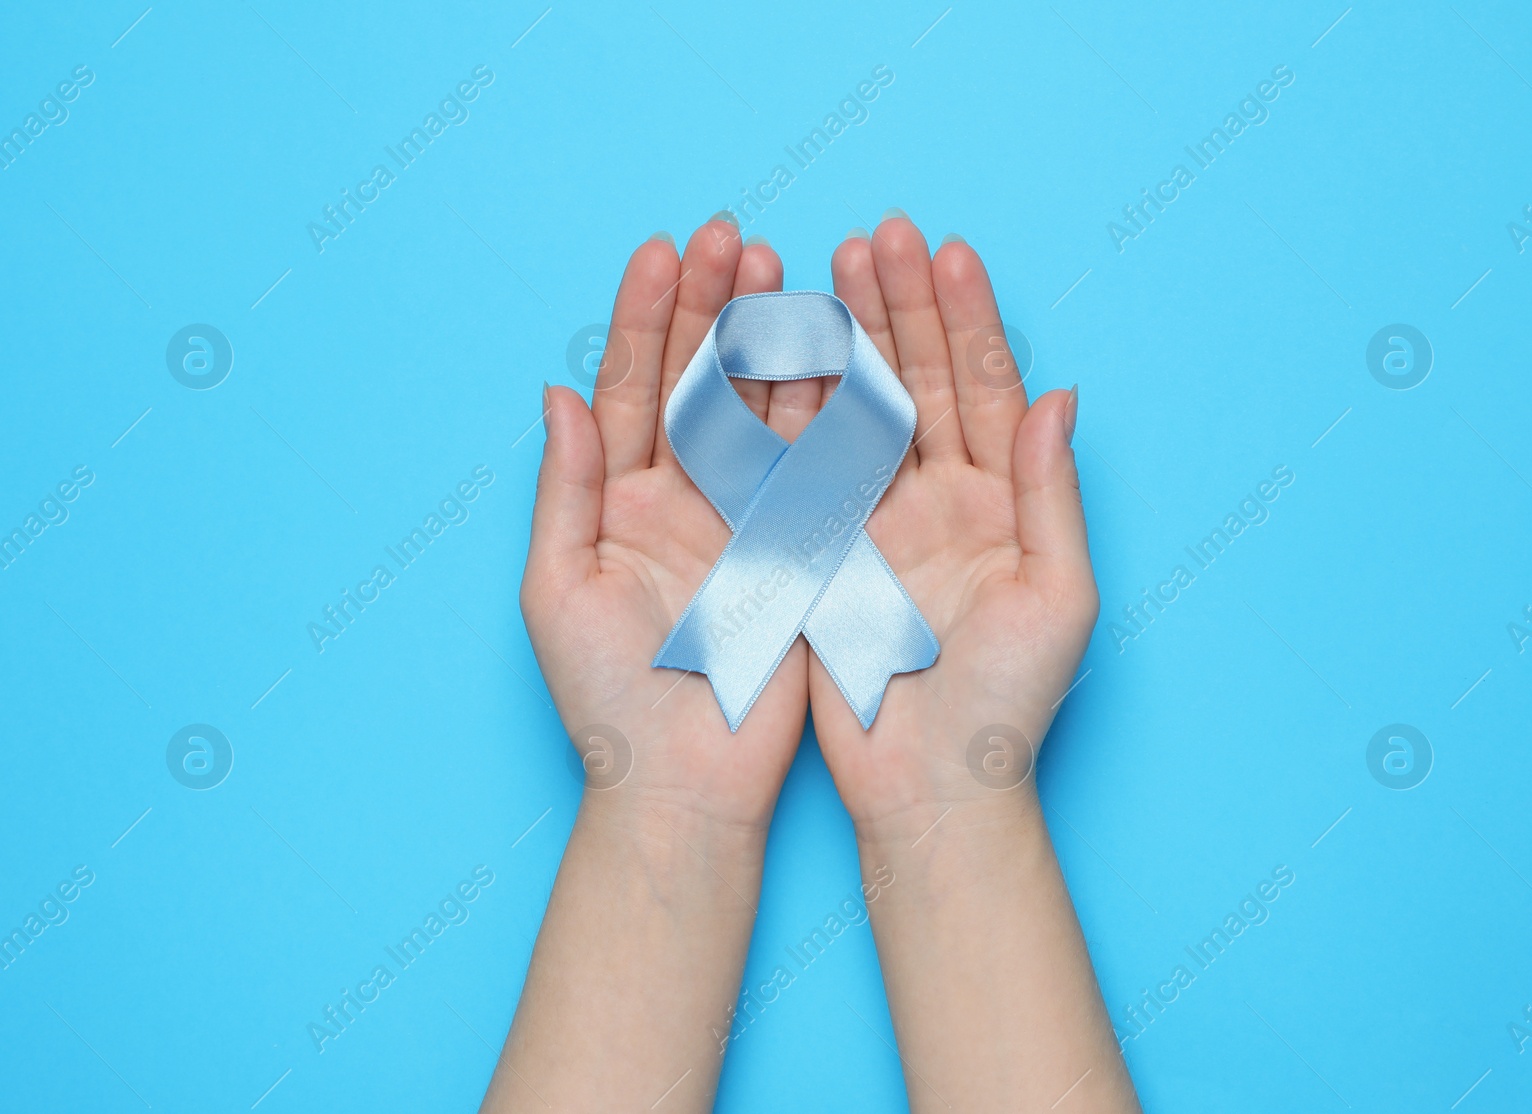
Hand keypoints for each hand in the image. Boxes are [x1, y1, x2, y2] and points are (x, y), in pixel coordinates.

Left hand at [522, 216, 810, 830]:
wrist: (684, 785)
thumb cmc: (605, 700)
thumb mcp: (559, 591)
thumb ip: (565, 489)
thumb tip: (559, 393)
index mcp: (615, 499)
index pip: (629, 386)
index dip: (645, 317)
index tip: (667, 250)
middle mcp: (681, 496)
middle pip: (698, 380)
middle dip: (713, 308)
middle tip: (736, 240)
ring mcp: (744, 517)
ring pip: (761, 410)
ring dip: (772, 342)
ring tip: (786, 274)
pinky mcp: (798, 548)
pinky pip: (813, 467)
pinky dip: (826, 409)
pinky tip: (836, 350)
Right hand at [809, 215, 1098, 830]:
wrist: (931, 791)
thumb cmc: (1010, 706)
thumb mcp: (1058, 599)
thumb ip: (1054, 495)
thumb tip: (1059, 395)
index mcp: (1003, 500)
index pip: (986, 388)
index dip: (967, 319)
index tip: (944, 252)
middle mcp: (941, 498)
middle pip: (918, 381)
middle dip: (898, 308)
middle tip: (875, 237)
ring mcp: (877, 520)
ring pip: (857, 411)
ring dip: (842, 341)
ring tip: (821, 269)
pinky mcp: (822, 551)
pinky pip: (804, 468)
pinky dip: (790, 411)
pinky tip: (775, 353)